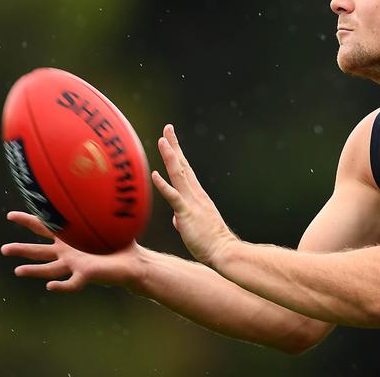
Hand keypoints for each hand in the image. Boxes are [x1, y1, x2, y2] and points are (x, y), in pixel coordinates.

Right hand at [1, 211, 141, 291]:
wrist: (132, 261)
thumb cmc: (119, 242)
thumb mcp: (108, 221)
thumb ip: (101, 207)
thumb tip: (103, 182)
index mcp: (69, 238)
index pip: (45, 228)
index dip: (28, 221)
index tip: (10, 215)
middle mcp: (68, 253)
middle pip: (40, 251)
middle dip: (22, 250)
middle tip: (4, 249)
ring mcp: (75, 265)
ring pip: (50, 269)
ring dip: (34, 270)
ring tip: (18, 271)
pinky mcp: (86, 274)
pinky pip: (72, 283)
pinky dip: (61, 286)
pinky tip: (50, 287)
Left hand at [152, 124, 235, 264]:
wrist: (224, 251)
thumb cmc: (210, 242)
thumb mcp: (195, 227)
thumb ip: (184, 219)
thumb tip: (176, 218)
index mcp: (197, 196)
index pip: (185, 170)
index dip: (177, 153)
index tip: (171, 138)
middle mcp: (195, 194)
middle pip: (182, 165)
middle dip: (174, 146)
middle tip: (168, 128)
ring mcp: (192, 202)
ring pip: (179, 175)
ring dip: (170, 157)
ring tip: (162, 140)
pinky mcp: (187, 214)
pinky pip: (174, 197)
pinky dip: (163, 184)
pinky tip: (155, 174)